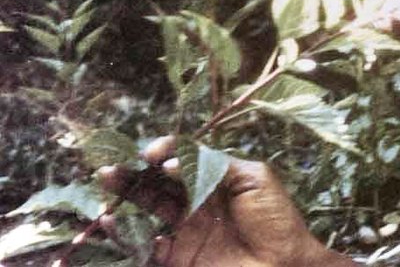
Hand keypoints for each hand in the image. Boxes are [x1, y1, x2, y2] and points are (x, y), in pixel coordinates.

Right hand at [98, 137, 351, 266]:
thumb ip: (214, 166)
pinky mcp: (180, 258)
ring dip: (126, 194)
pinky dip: (125, 235)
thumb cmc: (275, 219)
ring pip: (148, 208)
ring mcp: (187, 231)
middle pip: (160, 183)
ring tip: (107, 179)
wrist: (283, 265)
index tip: (150, 152)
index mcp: (216, 181)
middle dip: (135, 172)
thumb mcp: (254, 179)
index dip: (165, 153)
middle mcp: (198, 203)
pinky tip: (111, 221)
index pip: (182, 161)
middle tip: (111, 165)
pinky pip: (145, 247)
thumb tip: (172, 164)